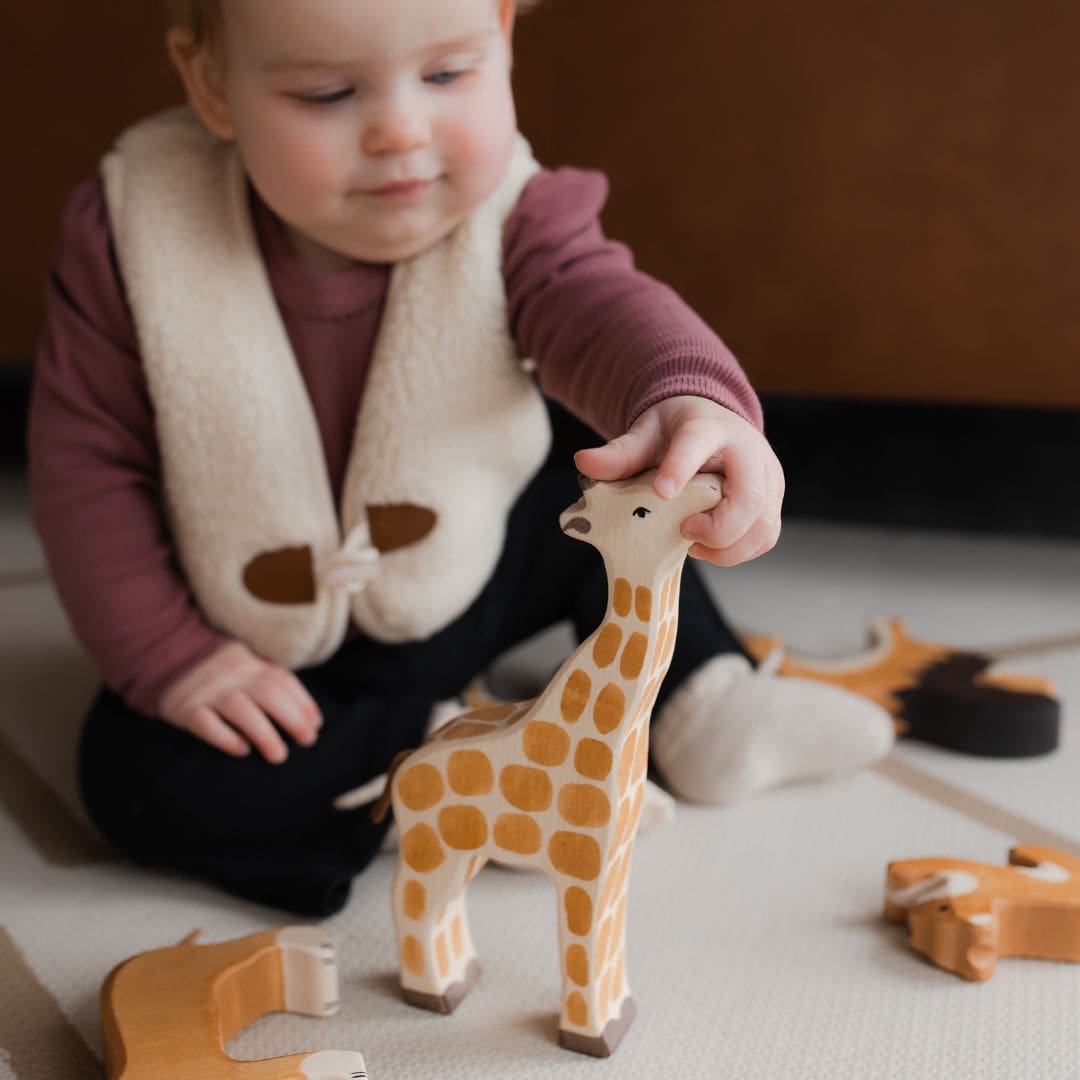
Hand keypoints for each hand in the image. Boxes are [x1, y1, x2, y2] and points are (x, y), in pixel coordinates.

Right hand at [158, 640, 321, 763]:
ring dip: (264, 733)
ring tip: (279, 755)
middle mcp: (232, 675)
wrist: (163, 653)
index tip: (316, 724)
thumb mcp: (245, 665)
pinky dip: (226, 737)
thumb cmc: (217, 671)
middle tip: (307, 741)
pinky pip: (206, 723)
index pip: (283, 681)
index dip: (303, 702)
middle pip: (268, 694)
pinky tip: (242, 750)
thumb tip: (309, 717)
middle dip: (292, 718)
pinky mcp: (185, 708)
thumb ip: (272, 682)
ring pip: (241, 710)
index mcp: (251, 663)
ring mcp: (208, 691)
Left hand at [573, 395, 783, 565]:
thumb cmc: (678, 431)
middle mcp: (749, 451)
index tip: (661, 491)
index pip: (698, 443)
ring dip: (727, 548)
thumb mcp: (645, 434)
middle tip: (684, 530)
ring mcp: (768, 480)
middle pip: (750, 497)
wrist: (715, 425)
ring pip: (763, 526)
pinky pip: (764, 539)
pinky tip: (706, 546)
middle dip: (718, 527)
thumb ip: (619, 452)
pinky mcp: (772, 504)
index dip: (680, 468)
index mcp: (709, 427)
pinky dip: (736, 552)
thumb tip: (583, 462)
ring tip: (691, 542)